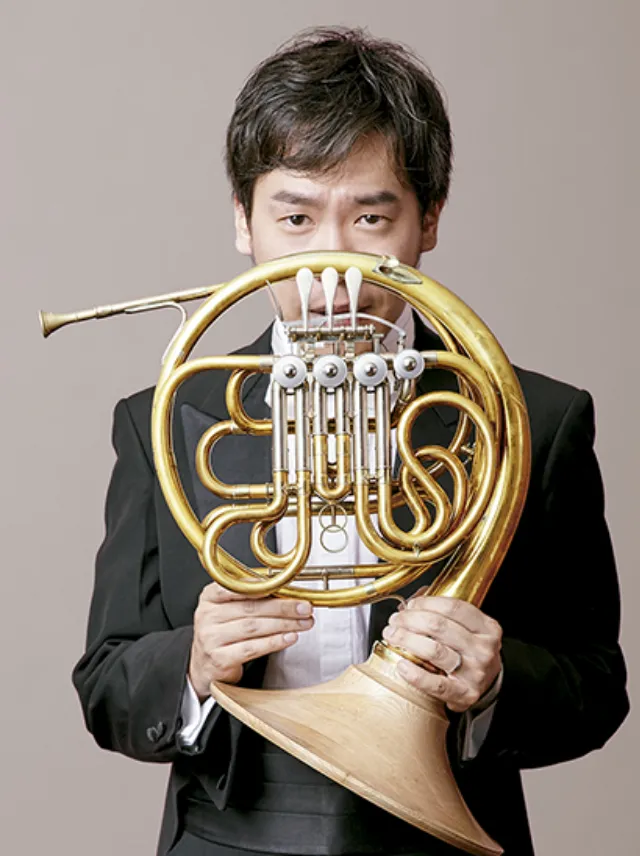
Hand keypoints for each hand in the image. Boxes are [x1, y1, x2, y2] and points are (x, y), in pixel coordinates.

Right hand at [189, 581, 314, 699]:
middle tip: (305, 607)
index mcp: (210, 597)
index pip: (235, 587)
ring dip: (284, 624)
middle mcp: (207, 615)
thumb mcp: (229, 608)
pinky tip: (290, 638)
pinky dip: (274, 642)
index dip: (261, 586)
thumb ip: (252, 596)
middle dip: (283, 607)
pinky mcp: (220, 658)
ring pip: (253, 627)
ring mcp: (211, 638)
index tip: (285, 586)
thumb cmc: (224, 631)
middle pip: (250, 608)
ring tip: (304, 622)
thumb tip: (286, 588)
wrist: (204, 665)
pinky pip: (252, 648)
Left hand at [381, 595, 501, 712]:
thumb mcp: (469, 629)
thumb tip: (410, 604)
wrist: (487, 686)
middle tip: (395, 620)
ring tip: (392, 636)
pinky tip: (402, 665)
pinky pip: (435, 684)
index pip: (453, 607)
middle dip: (410, 619)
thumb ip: (445, 614)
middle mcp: (483, 649)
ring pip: (434, 651)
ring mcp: (475, 673)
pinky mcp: (464, 694)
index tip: (410, 605)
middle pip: (439, 626)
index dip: (426, 603)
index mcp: (487, 627)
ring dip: (406, 640)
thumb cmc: (470, 652)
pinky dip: (415, 674)